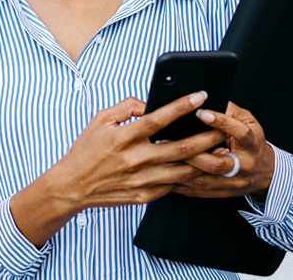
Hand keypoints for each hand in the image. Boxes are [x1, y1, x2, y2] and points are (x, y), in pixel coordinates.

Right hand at [45, 92, 224, 209]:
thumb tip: (151, 102)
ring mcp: (141, 180)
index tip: (200, 95)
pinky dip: (187, 176)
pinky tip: (199, 167)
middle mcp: (135, 159)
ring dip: (204, 159)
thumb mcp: (100, 120)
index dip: (182, 105)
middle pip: (180, 147)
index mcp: (124, 137)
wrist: (71, 187)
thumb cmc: (86, 151)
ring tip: (217, 148)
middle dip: (206, 136)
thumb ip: (127, 106)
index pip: (159, 118)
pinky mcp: (144, 196)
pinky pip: (173, 185)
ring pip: (183, 170)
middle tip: (220, 127)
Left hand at [171, 101, 274, 199]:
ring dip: (183, 170)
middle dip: (193, 153)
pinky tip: (169, 177)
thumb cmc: (252, 143)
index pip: (239, 132)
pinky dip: (183, 185)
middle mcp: (244, 165)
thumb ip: (231, 110)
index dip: (221, 122)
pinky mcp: (224, 192)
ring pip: (206, 180)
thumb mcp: (248, 122)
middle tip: (172, 141)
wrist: (264, 172)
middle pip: (218, 163)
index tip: (201, 112)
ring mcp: (234, 182)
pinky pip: (201, 191)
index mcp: (252, 144)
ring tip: (165, 158)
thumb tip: (209, 99)